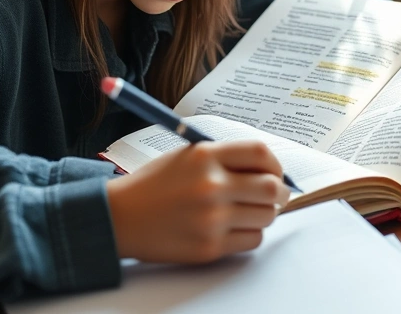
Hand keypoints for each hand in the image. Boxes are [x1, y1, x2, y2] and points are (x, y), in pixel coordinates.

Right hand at [105, 140, 290, 262]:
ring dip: (264, 213)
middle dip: (280, 192)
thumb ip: (225, 158)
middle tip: (276, 194)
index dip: (276, 163)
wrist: (120, 217)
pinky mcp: (210, 246)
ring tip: (248, 211)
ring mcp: (211, 219)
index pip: (261, 153)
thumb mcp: (187, 157)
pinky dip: (250, 233)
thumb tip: (269, 170)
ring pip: (266, 216)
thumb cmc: (154, 185)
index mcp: (205, 156)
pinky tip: (234, 227)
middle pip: (272, 187)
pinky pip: (252, 240)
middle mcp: (211, 185)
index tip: (275, 171)